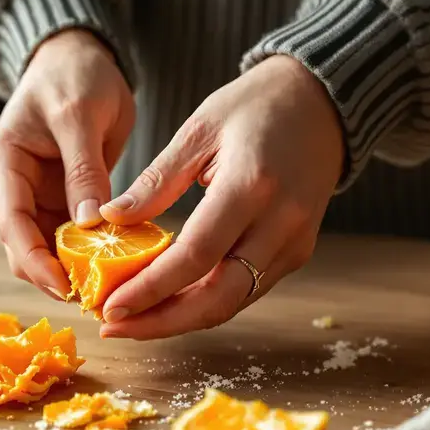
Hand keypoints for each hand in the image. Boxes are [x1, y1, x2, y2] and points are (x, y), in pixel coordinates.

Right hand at [0, 28, 135, 299]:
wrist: (79, 54)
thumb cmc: (73, 73)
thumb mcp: (79, 114)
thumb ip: (83, 169)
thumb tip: (88, 225)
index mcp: (5, 164)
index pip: (12, 224)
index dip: (34, 261)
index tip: (65, 287)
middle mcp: (15, 186)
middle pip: (25, 246)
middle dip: (54, 274)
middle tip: (95, 298)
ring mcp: (40, 195)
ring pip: (50, 247)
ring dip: (75, 268)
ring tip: (110, 289)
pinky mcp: (65, 198)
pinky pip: (74, 235)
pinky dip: (93, 251)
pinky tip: (120, 265)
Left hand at [99, 55, 343, 338]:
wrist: (321, 102)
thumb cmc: (256, 107)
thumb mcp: (198, 130)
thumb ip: (155, 181)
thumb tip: (108, 220)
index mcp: (252, 186)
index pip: (196, 255)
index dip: (151, 289)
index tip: (110, 307)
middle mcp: (280, 223)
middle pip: (219, 297)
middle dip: (162, 322)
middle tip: (113, 326)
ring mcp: (294, 243)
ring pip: (233, 302)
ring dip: (180, 319)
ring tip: (131, 320)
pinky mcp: (296, 253)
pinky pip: (245, 290)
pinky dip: (204, 303)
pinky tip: (166, 302)